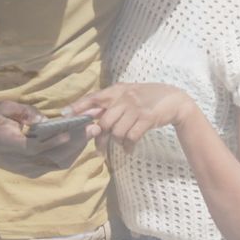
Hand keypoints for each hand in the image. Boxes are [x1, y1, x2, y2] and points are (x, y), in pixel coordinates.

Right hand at [0, 101, 88, 172]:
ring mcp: (32, 167)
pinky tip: (81, 141)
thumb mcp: (3, 110)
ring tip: (92, 131)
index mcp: (15, 145)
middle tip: (94, 127)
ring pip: (59, 160)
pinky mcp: (37, 169)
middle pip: (54, 155)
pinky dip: (72, 152)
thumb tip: (43, 118)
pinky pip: (58, 162)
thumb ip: (23, 111)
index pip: (36, 146)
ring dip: (77, 147)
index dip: (54, 141)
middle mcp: (26, 160)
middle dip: (76, 141)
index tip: (71, 131)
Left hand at [71, 83, 194, 152]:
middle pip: (103, 121)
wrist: (175, 100)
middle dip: (100, 138)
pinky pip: (130, 137)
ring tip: (122, 146)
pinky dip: (128, 146)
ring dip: (116, 143)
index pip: (94, 97)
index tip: (64, 114)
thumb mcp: (129, 95)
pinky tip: (129, 149)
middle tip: (100, 149)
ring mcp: (135, 108)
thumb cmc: (149, 98)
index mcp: (118, 90)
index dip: (78, 106)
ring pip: (116, 131)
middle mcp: (125, 97)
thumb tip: (92, 118)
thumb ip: (112, 104)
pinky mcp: (146, 118)